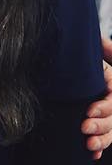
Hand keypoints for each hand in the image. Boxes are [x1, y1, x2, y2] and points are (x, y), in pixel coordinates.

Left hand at [83, 38, 111, 158]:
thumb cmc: (94, 60)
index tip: (88, 110)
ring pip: (111, 130)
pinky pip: (105, 138)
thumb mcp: (101, 53)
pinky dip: (100, 147)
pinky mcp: (102, 124)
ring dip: (102, 139)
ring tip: (88, 145)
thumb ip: (105, 49)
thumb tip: (99, 40)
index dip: (103, 107)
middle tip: (84, 128)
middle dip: (101, 125)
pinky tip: (93, 154)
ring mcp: (110, 115)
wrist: (85, 71)